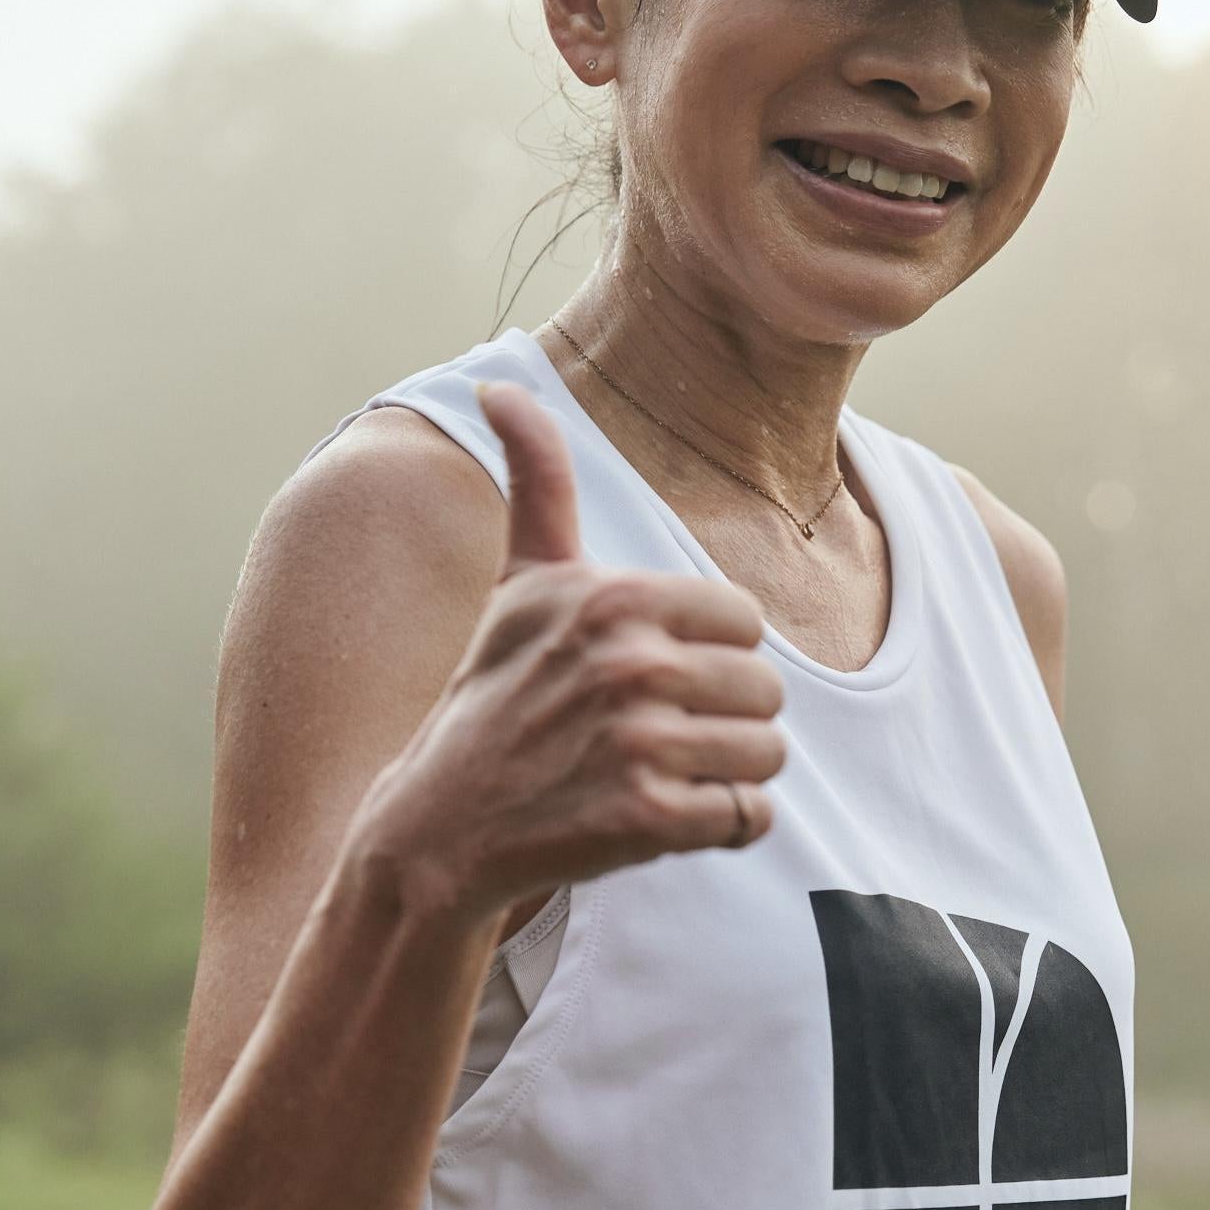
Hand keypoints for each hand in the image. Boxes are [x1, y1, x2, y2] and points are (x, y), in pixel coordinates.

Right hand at [349, 377, 787, 926]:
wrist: (442, 826)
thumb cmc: (498, 692)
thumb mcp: (520, 581)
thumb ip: (536, 477)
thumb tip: (498, 383)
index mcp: (615, 596)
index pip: (745, 620)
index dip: (709, 654)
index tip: (652, 674)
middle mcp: (630, 661)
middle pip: (767, 688)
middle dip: (724, 716)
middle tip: (655, 733)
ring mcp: (638, 742)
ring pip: (767, 752)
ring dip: (728, 773)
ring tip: (662, 772)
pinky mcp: (646, 819)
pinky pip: (749, 814)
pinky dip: (724, 824)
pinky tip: (665, 818)